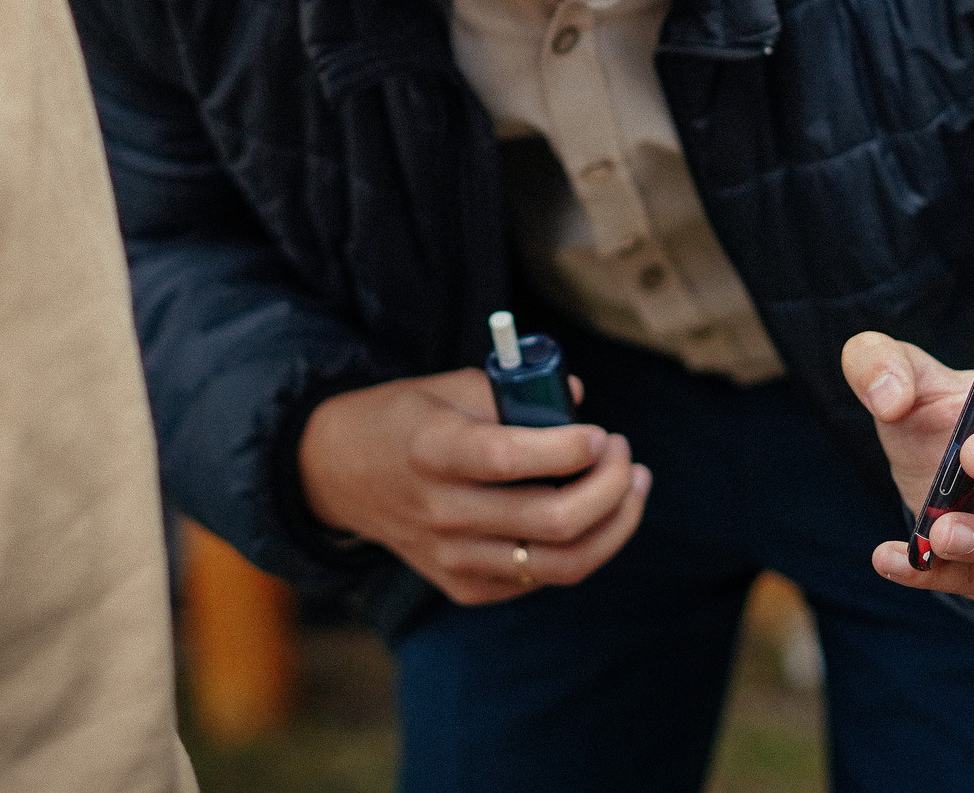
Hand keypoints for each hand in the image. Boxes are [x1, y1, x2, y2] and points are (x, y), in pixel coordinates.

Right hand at [297, 368, 651, 604]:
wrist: (342, 473)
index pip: (509, 460)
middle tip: (624, 455)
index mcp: (432, 451)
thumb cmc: (407, 418)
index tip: (601, 433)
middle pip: (550, 521)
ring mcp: (452, 558)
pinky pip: (540, 579)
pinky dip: (580, 548)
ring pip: (560, 564)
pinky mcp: (464, 587)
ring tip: (632, 487)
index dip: (567, 449)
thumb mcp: (448, 386)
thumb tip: (578, 400)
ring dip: (614, 526)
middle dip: (610, 488)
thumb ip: (513, 393)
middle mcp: (442, 513)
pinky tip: (593, 515)